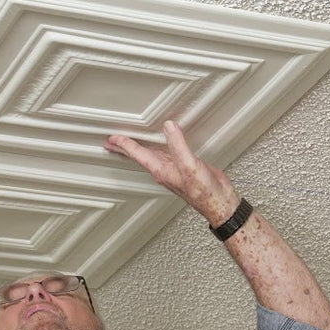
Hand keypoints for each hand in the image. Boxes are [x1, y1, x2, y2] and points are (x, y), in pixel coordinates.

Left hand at [104, 121, 239, 224]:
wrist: (219, 203)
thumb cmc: (204, 191)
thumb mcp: (189, 165)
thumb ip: (177, 145)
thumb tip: (168, 127)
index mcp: (161, 169)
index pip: (137, 153)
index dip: (124, 144)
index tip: (112, 137)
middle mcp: (164, 170)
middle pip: (139, 156)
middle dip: (124, 149)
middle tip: (110, 142)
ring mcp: (174, 169)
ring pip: (151, 156)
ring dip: (139, 150)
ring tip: (128, 143)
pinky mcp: (185, 167)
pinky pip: (166, 154)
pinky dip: (159, 148)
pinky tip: (160, 146)